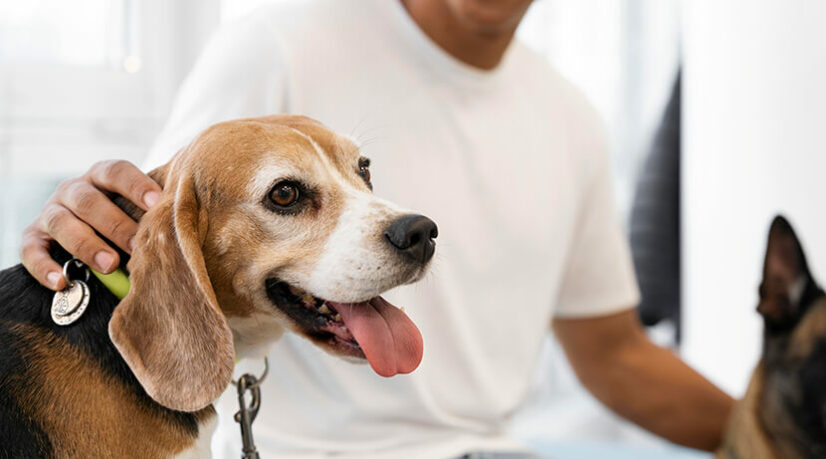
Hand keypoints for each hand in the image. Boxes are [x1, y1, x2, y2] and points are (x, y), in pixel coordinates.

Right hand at [20, 160, 161, 289]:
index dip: (136, 185)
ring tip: (110, 265)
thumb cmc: (123, 219)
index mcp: (101, 177)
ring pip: (62, 223)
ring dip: (87, 245)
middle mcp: (72, 190)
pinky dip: (45, 266)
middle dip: (115, 224)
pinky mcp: (33, 238)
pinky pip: (31, 250)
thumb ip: (153, 211)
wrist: (85, 233)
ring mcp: (50, 213)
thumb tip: (182, 224)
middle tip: (137, 247)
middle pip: (89, 201)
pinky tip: (62, 282)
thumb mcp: (135, 209)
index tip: (157, 202)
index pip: (116, 172)